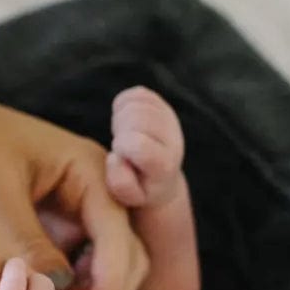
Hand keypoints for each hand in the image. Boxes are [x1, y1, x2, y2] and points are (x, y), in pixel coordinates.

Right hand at [105, 87, 185, 208]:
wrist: (159, 180)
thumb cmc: (139, 189)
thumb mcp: (129, 196)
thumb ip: (121, 182)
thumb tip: (116, 157)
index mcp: (164, 164)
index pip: (139, 143)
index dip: (121, 147)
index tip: (119, 157)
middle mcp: (173, 139)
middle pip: (137, 117)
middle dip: (120, 129)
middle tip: (119, 146)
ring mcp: (170, 120)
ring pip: (136, 103)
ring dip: (121, 118)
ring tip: (122, 136)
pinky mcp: (163, 106)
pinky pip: (137, 93)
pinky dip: (124, 105)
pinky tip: (125, 124)